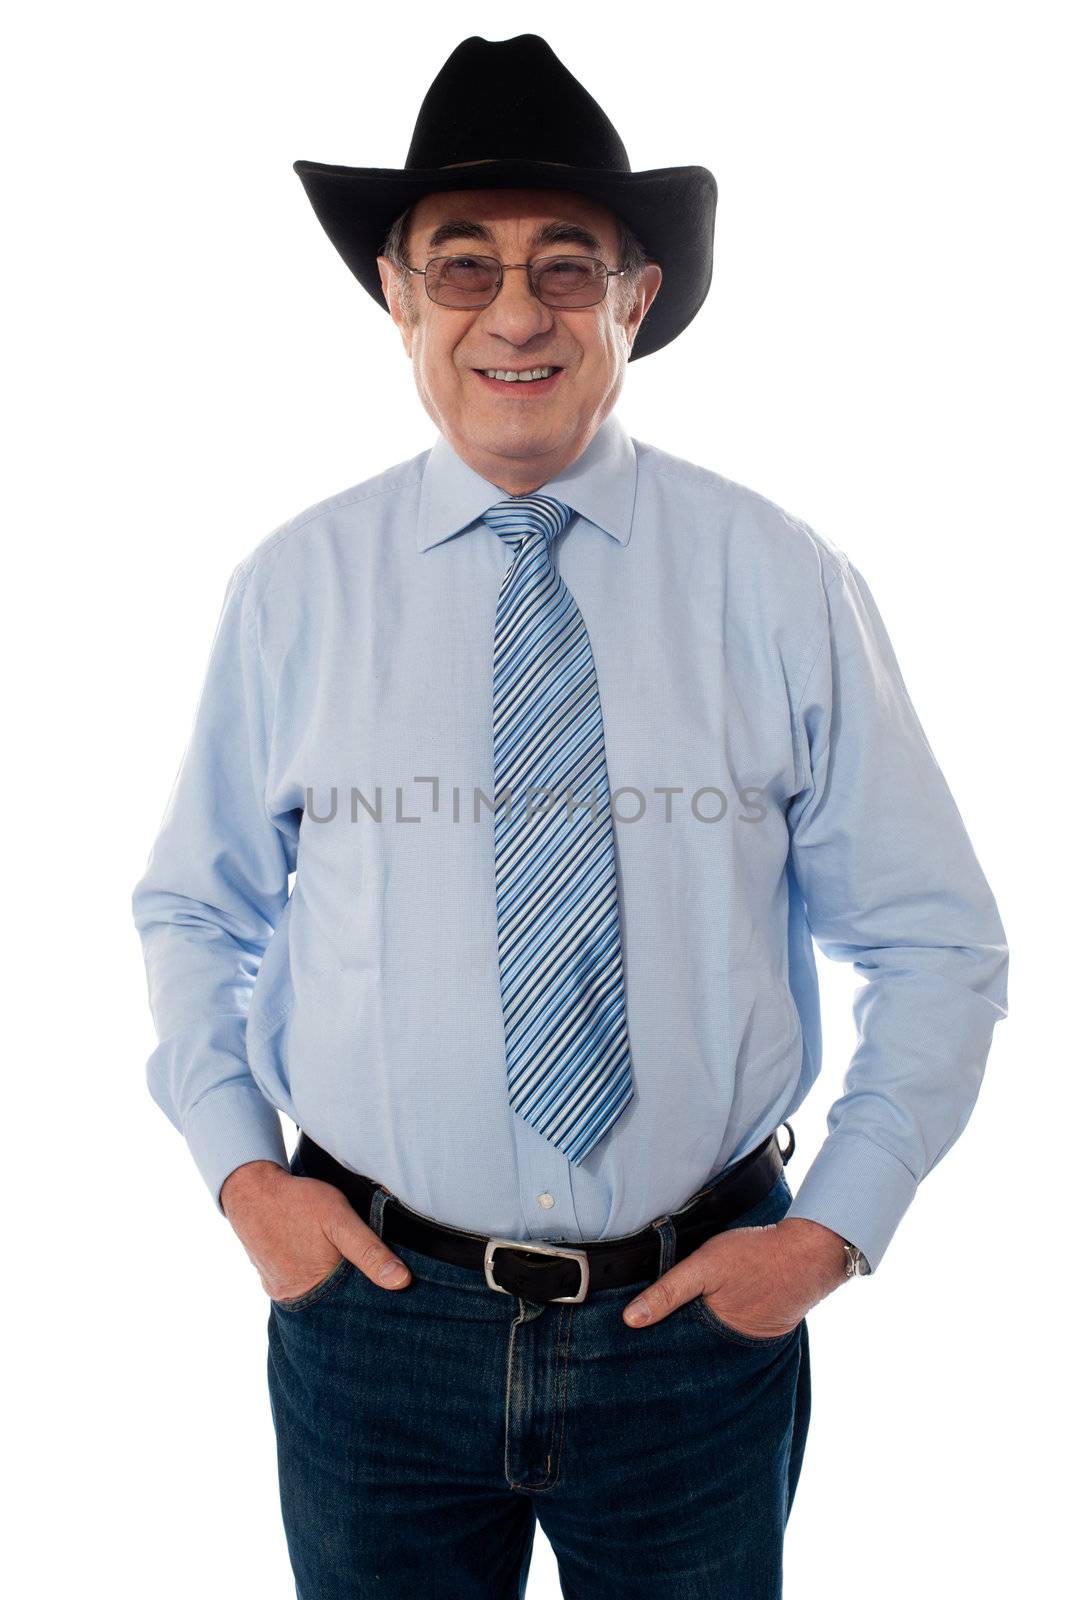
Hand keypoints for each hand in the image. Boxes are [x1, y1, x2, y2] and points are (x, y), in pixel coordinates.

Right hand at [220, 1159, 412, 1299]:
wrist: (250, 1191)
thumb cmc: (298, 1202)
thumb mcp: (340, 1219)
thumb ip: (369, 1251)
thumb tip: (401, 1282)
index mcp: (316, 1287)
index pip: (354, 1305)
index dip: (372, 1294)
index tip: (389, 1288)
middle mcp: (295, 1297)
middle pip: (334, 1303)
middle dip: (351, 1291)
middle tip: (360, 1268)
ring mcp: (280, 1291)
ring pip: (317, 1295)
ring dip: (330, 1284)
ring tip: (336, 1261)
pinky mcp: (271, 1282)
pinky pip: (299, 1287)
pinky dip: (311, 1279)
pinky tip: (316, 1260)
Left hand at [622, 1216, 848, 1333]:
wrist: (809, 1254)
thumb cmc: (756, 1256)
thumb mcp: (705, 1266)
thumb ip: (668, 1292)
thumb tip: (630, 1320)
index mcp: (713, 1339)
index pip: (672, 1351)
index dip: (651, 1344)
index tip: (627, 1342)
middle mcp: (729, 1350)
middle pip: (689, 1350)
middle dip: (669, 1344)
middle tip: (639, 1336)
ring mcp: (745, 1343)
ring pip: (707, 1343)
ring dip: (692, 1336)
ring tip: (666, 1326)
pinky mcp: (757, 1332)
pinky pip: (726, 1335)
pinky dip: (714, 1327)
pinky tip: (704, 1314)